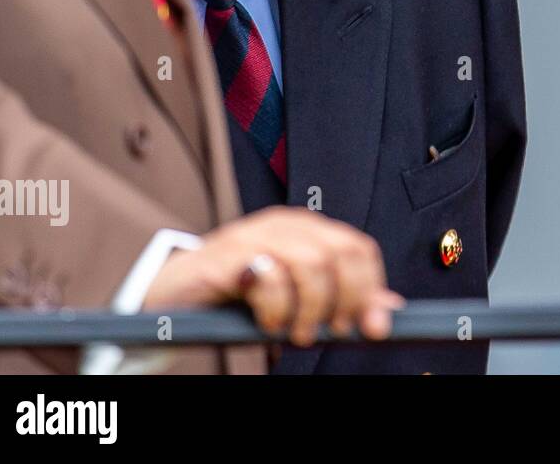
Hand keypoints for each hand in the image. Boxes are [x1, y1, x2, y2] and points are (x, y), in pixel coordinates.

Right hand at [142, 207, 403, 345]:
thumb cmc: (238, 298)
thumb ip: (341, 299)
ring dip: (311, 308)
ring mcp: (253, 235)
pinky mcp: (225, 257)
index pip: (358, 248)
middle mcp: (284, 225)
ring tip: (296, 332)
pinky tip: (267, 323)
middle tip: (333, 331)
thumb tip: (389, 309)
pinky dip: (276, 308)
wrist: (170, 297)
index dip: (370, 288)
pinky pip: (269, 277)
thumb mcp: (297, 298)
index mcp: (307, 229)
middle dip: (346, 299)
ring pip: (312, 263)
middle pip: (341, 252)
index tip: (368, 326)